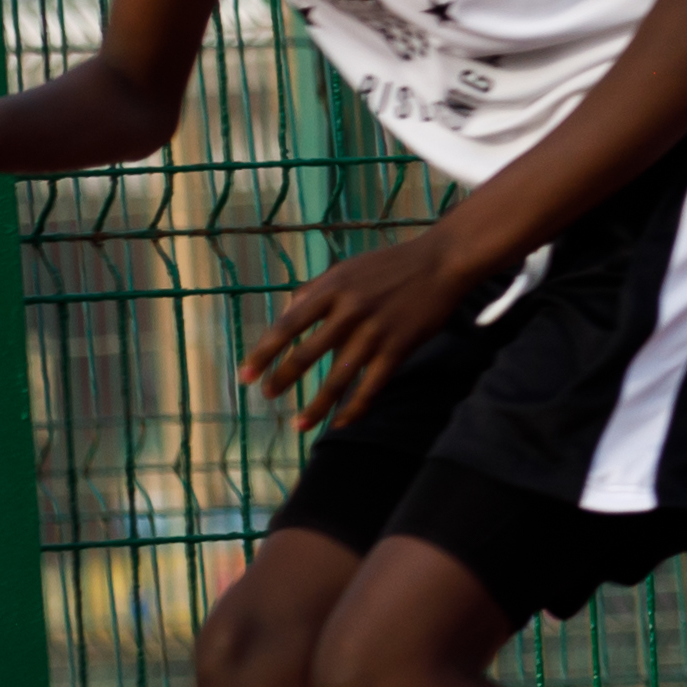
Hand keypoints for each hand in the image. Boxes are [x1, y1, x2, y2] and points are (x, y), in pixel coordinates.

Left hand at [241, 229, 503, 431]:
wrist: (441, 262)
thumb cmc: (390, 265)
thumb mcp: (347, 268)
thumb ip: (315, 290)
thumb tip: (285, 314)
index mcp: (332, 288)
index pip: (288, 324)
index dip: (264, 353)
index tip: (245, 376)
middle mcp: (350, 310)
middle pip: (307, 353)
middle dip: (282, 379)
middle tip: (267, 395)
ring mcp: (375, 330)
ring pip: (338, 377)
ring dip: (316, 405)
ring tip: (299, 424)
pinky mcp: (399, 347)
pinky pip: (372, 386)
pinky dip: (355, 407)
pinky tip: (341, 422)